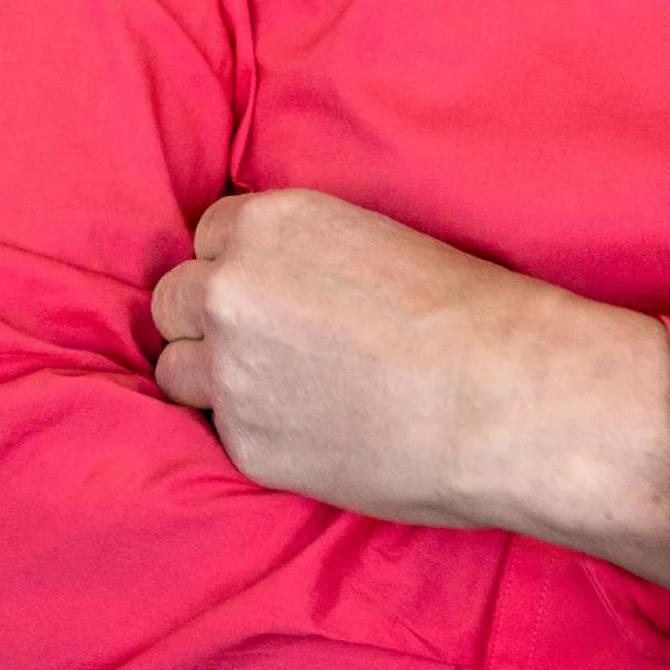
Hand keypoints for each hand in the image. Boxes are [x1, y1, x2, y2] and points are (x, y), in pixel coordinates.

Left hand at [150, 189, 669, 586]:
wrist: (496, 393)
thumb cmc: (462, 308)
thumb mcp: (373, 240)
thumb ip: (302, 254)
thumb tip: (278, 282)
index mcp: (273, 224)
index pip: (209, 233)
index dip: (239, 261)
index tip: (269, 284)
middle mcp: (233, 290)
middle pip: (174, 300)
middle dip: (209, 317)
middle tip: (265, 337)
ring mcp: (230, 373)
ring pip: (175, 369)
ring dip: (211, 374)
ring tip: (273, 385)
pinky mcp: (244, 445)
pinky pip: (216, 429)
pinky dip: (248, 426)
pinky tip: (305, 424)